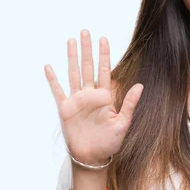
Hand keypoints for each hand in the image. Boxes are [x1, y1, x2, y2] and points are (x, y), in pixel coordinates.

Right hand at [44, 29, 143, 165]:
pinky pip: (58, 91)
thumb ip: (130, 104)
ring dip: (71, 57)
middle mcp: (89, 95)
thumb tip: (140, 85)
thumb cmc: (109, 142)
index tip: (104, 38)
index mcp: (104, 97)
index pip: (104, 70)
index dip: (104, 55)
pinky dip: (53, 79)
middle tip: (85, 31)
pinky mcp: (65, 109)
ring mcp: (76, 101)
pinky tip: (49, 67)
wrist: (92, 157)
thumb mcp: (123, 124)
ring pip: (73, 73)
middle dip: (87, 49)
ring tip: (70, 41)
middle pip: (87, 67)